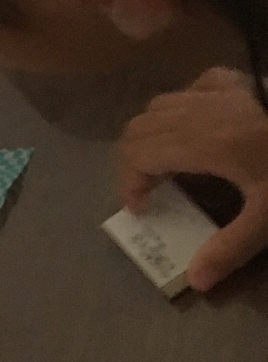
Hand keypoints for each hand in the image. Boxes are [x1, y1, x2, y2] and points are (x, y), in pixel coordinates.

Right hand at [119, 66, 267, 289]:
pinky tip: (194, 126)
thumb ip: (232, 246)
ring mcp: (215, 91)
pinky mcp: (233, 80)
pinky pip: (188, 89)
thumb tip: (196, 281)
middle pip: (138, 131)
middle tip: (149, 191)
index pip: (139, 156)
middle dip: (133, 163)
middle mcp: (198, 112)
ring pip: (156, 107)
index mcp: (202, 144)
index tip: (141, 209)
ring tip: (167, 162)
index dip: (129, 184)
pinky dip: (179, 108)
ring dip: (150, 136)